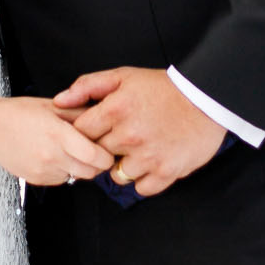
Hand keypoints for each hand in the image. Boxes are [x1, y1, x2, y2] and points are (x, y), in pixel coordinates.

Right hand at [0, 97, 112, 187]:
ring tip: (70, 150)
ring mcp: (43, 171)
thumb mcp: (52, 106)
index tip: (106, 147)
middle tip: (93, 150)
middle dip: (97, 163)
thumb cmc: (18, 113)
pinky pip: (61, 180)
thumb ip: (79, 113)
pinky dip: (64, 170)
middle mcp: (52, 156)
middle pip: (91, 172)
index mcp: (58, 134)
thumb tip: (102, 118)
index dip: (106, 155)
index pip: (95, 156)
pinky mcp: (37, 180)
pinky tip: (55, 156)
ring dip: (80, 167)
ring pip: (77, 177)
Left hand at [55, 67, 228, 198]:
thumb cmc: (163, 88)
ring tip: (137, 150)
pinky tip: (150, 162)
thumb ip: (88, 86)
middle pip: (96, 155)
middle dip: (104, 148)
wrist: (205, 99)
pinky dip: (144, 178)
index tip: (96, 130)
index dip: (86, 133)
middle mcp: (128, 136)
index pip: (80, 133)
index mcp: (114, 110)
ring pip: (117, 175)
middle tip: (119, 138)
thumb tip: (59, 101)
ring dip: (123, 165)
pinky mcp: (165, 172)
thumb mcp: (123, 77)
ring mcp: (147, 156)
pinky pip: (141, 187)